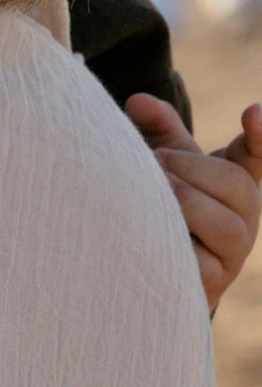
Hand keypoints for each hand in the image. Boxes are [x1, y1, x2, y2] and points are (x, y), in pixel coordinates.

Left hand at [127, 96, 261, 316]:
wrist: (144, 263)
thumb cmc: (162, 202)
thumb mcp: (163, 161)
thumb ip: (157, 129)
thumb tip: (137, 102)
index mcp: (236, 181)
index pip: (257, 156)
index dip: (261, 135)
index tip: (252, 112)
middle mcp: (244, 217)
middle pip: (237, 186)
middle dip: (193, 169)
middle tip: (156, 160)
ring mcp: (232, 254)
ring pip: (227, 227)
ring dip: (187, 205)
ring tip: (156, 193)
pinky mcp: (211, 285)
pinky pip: (202, 266)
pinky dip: (176, 247)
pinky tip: (149, 235)